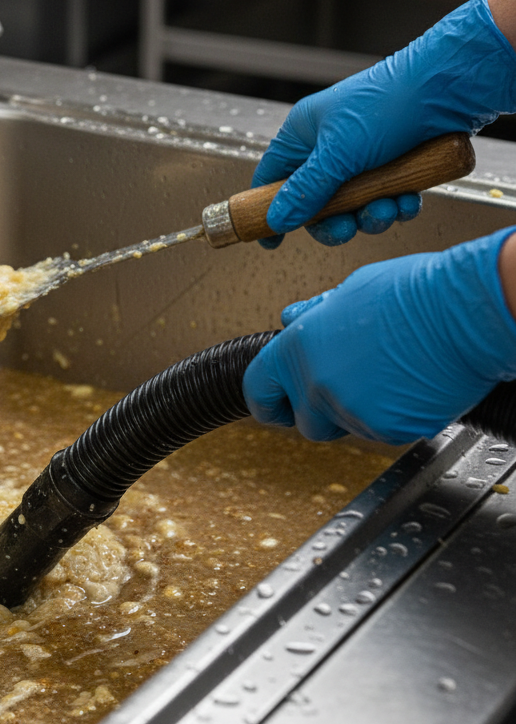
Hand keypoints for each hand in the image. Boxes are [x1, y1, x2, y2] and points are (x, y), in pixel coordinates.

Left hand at [243, 227, 515, 444]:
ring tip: (390, 373)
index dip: (266, 401)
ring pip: (347, 427)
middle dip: (320, 411)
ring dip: (360, 411)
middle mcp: (316, 384)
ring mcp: (351, 411)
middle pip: (304, 421)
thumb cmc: (415, 293)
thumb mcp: (351, 291)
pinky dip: (394, 417)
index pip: (258, 390)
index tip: (273, 405)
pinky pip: (383, 432)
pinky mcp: (389, 429)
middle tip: (347, 388)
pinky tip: (410, 385)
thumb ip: (314, 315)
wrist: (466, 312)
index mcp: (297, 349)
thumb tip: (291, 319)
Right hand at [253, 0, 515, 248]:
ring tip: (388, 208)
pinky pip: (387, 199)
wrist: (451, 85)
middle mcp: (330, 146)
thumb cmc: (388, 104)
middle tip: (346, 230)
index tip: (271, 238)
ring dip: (372, 215)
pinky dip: (397, 205)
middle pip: (316, 202)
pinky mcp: (397, 164)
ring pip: (355, 205)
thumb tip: (276, 220)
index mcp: (304, 133)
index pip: (272, 177)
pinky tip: (409, 199)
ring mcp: (364, 156)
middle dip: (334, 221)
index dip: (269, 209)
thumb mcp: (338, 154)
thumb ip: (305, 192)